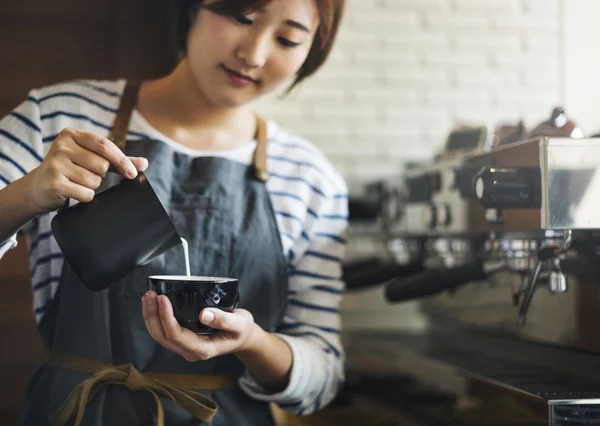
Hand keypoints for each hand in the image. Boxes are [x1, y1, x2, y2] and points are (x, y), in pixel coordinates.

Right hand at [28, 128, 147, 212]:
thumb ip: (118, 160)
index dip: (121, 160)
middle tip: (84, 175)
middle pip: (102, 165)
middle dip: (100, 175)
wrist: (38, 188)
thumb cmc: (70, 170)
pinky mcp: (54, 183)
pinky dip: (85, 197)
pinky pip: (86, 193)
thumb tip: (145, 163)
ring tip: (76, 182)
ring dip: (91, 186)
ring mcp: (56, 164)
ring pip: (95, 180)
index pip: (104, 145)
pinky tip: (72, 192)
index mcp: (71, 135)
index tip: (132, 173)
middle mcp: (61, 146)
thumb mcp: (92, 159)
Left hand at [141, 290, 258, 361]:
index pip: (176, 335)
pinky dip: (155, 317)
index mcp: (202, 349)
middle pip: (162, 336)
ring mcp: (185, 347)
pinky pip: (163, 332)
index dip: (166, 316)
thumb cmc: (241, 330)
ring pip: (159, 335)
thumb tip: (204, 314)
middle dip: (153, 314)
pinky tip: (153, 305)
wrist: (242, 338)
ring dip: (150, 316)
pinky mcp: (182, 340)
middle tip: (150, 294)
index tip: (163, 298)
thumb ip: (224, 320)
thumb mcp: (240, 324)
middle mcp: (190, 351)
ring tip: (147, 297)